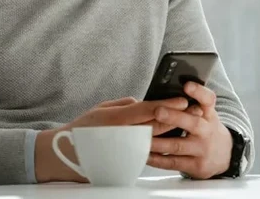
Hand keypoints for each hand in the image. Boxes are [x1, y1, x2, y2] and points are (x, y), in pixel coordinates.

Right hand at [35, 96, 190, 182]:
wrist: (68, 153)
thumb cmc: (83, 128)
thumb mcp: (101, 108)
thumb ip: (124, 104)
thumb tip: (142, 102)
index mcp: (118, 118)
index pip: (148, 109)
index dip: (167, 103)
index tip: (182, 98)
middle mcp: (124, 134)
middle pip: (157, 124)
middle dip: (175, 116)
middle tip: (192, 109)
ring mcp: (127, 149)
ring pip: (156, 139)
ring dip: (172, 131)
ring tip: (186, 123)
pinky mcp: (127, 160)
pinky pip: (148, 151)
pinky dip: (161, 144)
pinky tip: (170, 140)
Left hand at [148, 82, 232, 178]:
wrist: (224, 156)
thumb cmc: (205, 129)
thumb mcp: (206, 114)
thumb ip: (190, 104)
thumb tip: (163, 92)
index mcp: (208, 114)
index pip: (208, 99)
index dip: (198, 91)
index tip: (187, 85)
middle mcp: (207, 131)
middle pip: (193, 123)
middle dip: (174, 117)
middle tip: (158, 111)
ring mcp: (202, 150)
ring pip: (177, 145)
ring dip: (157, 142)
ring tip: (142, 135)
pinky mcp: (196, 166)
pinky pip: (172, 163)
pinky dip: (157, 159)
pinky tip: (145, 153)